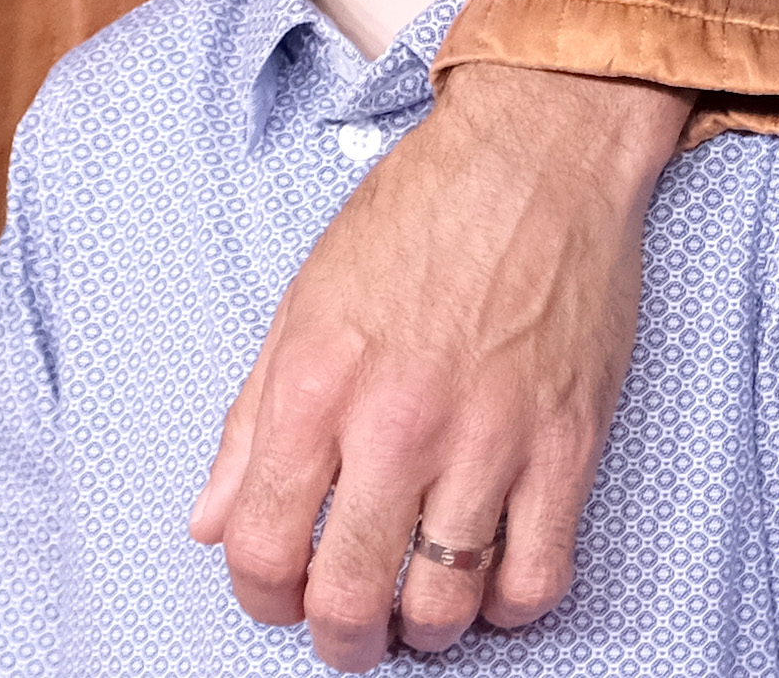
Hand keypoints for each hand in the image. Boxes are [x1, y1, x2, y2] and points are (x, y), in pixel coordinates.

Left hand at [195, 63, 673, 667]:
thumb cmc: (419, 213)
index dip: (258, 594)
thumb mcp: (305, 301)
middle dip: (337, 637)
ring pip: (443, 606)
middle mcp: (398, 420)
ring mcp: (489, 437)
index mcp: (318, 381)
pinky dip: (507, 607)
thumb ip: (249, 421)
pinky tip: (491, 582)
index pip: (261, 544)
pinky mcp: (567, 443)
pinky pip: (536, 577)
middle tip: (347, 629)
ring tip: (417, 609)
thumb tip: (210, 523)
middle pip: (349, 596)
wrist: (538, 149)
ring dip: (422, 631)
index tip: (275, 593)